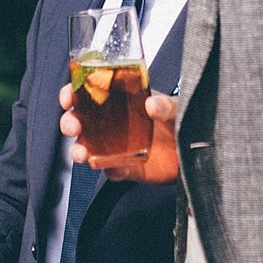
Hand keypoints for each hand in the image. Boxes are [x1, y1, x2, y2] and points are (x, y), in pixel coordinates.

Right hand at [57, 85, 180, 181]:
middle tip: (72, 126)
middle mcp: (114, 122)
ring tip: (82, 154)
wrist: (195, 151)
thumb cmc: (182, 121)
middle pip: (81, 120)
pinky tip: (118, 167)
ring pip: (88, 148)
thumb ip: (167, 105)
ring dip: (79, 150)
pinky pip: (111, 170)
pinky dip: (111, 170)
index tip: (68, 97)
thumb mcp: (177, 107)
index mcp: (122, 100)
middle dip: (69, 122)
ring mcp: (117, 146)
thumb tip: (151, 105)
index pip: (90, 92)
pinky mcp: (127, 166)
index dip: (73, 93)